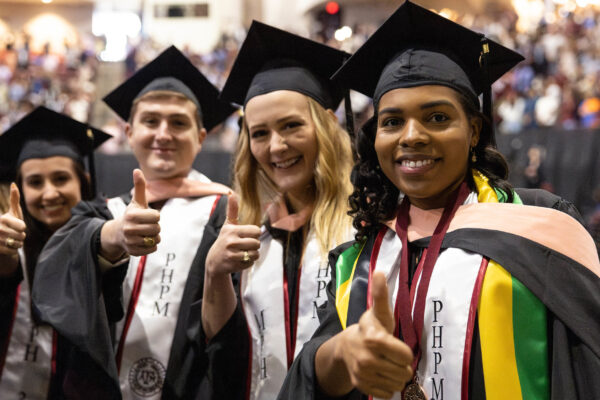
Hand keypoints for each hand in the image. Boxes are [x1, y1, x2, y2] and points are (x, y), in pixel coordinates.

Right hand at [0, 183, 25, 273]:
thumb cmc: (8, 223)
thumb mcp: (12, 212)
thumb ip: (14, 199)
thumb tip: (14, 184)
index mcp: (3, 219)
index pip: (23, 227)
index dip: (22, 227)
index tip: (16, 226)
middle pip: (22, 236)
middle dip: (20, 236)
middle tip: (12, 234)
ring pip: (19, 244)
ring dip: (17, 243)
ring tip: (10, 240)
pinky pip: (14, 252)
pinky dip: (13, 250)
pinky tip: (7, 246)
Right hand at [118, 169, 160, 255]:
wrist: (118, 233)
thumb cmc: (132, 215)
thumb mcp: (136, 201)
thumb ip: (139, 186)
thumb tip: (137, 170)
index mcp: (132, 215)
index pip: (157, 216)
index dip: (155, 216)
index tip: (147, 216)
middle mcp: (129, 228)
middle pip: (157, 229)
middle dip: (155, 227)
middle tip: (147, 225)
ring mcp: (130, 241)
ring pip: (156, 240)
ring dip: (154, 236)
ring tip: (145, 233)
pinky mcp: (133, 252)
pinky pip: (152, 249)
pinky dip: (151, 246)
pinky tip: (143, 241)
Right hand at [205, 192, 260, 275]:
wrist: (214, 261)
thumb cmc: (224, 240)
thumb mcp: (228, 225)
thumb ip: (232, 210)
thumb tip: (231, 193)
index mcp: (232, 230)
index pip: (256, 231)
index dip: (255, 234)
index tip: (247, 235)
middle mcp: (231, 242)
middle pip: (257, 243)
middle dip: (254, 245)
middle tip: (245, 246)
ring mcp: (231, 255)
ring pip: (255, 254)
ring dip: (252, 255)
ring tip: (243, 253)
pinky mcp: (233, 266)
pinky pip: (250, 264)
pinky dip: (248, 263)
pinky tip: (239, 260)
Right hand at [337, 272, 413, 398]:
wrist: (345, 348)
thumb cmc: (370, 328)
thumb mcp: (378, 312)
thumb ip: (382, 295)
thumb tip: (380, 271)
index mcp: (374, 339)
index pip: (405, 356)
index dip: (404, 352)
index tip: (397, 346)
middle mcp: (367, 359)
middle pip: (403, 372)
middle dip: (402, 365)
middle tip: (392, 357)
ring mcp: (363, 374)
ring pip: (397, 384)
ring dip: (396, 376)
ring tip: (387, 364)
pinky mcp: (362, 386)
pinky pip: (387, 393)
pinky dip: (387, 386)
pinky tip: (380, 374)